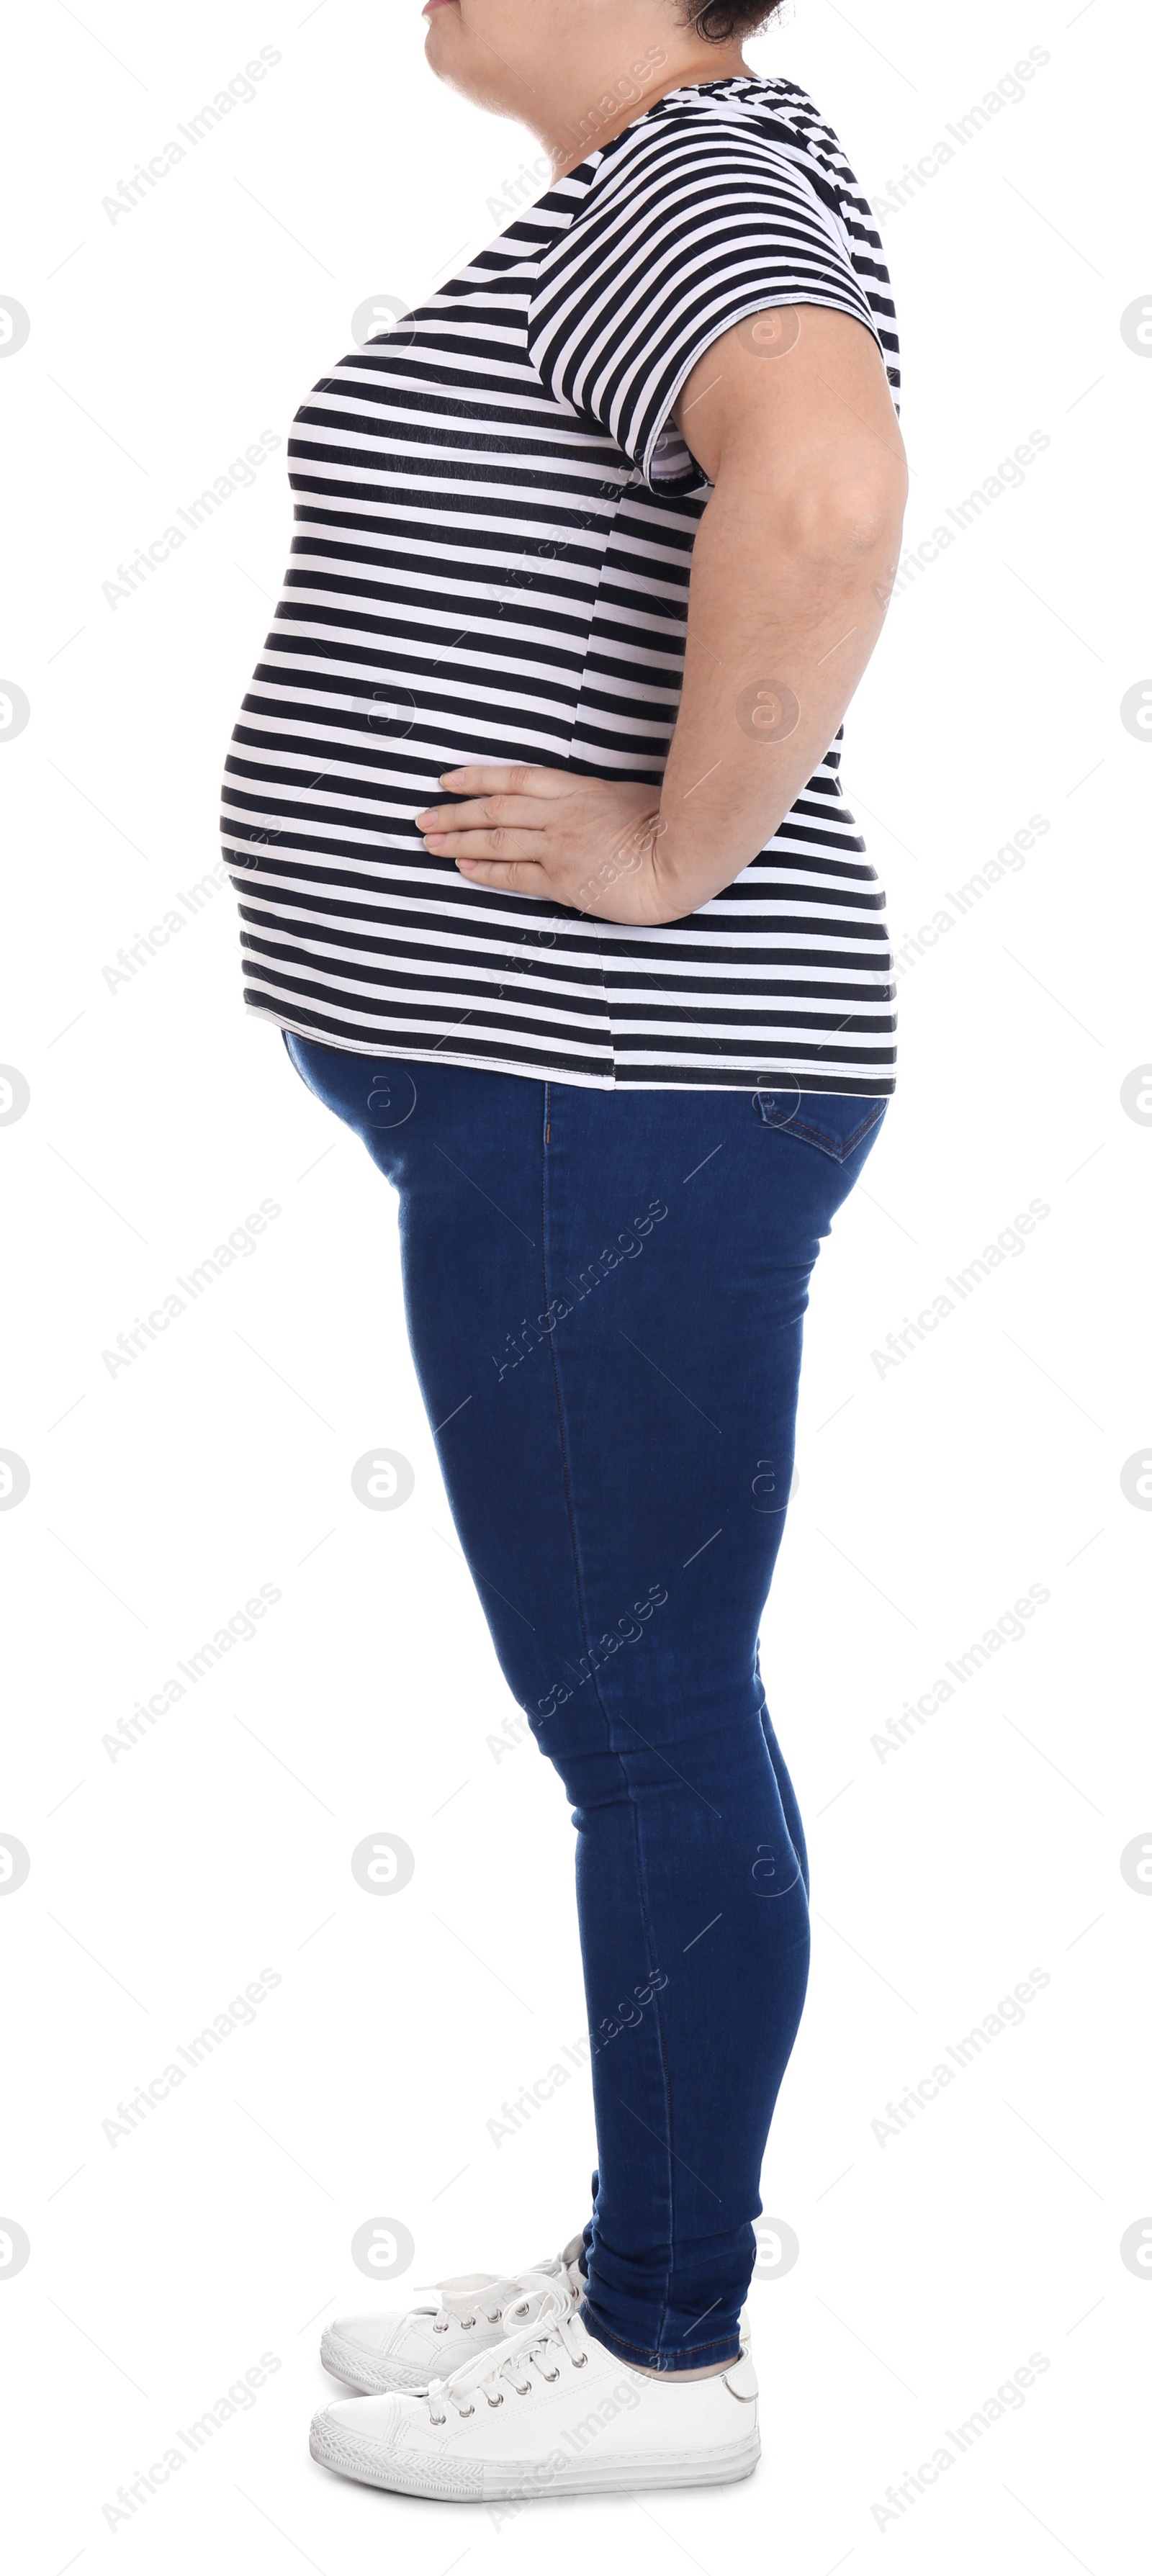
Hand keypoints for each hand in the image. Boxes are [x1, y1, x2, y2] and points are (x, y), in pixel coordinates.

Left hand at [415, 766, 678, 924]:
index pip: (512, 779)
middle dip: (453, 813)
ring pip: (495, 841)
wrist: (680, 859)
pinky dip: (486, 871)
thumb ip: (594, 797)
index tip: (446, 780)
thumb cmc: (667, 824)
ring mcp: (558, 848)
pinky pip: (515, 875)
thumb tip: (578, 800)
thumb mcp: (627, 795)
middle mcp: (559, 815)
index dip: (475, 779)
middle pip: (493, 810)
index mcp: (574, 789)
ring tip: (429, 843)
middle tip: (421, 817)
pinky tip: (463, 868)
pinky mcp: (563, 881)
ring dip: (458, 842)